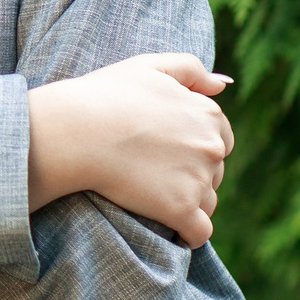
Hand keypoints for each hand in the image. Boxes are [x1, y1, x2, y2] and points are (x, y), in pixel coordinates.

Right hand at [26, 53, 232, 246]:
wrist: (75, 131)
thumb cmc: (104, 95)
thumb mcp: (148, 66)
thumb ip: (191, 69)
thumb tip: (224, 85)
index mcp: (208, 114)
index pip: (220, 138)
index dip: (193, 146)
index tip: (164, 151)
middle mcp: (211, 146)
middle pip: (214, 171)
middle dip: (191, 174)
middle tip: (152, 173)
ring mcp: (198, 179)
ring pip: (207, 202)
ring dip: (189, 204)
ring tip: (153, 198)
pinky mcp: (181, 209)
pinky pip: (199, 232)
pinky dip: (189, 234)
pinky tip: (171, 230)